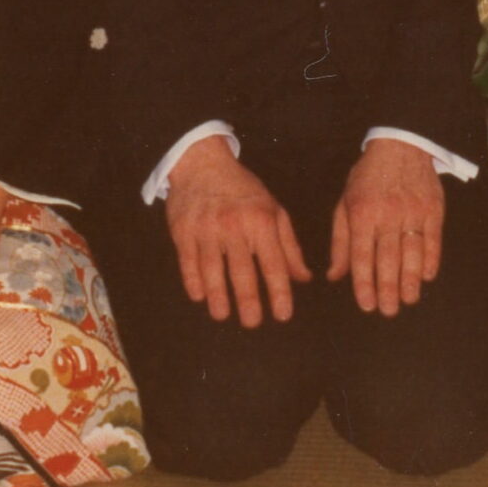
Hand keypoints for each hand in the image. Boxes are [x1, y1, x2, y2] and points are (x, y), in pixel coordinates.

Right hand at [165, 135, 310, 326]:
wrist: (202, 163)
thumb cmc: (243, 190)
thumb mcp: (273, 210)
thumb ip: (289, 246)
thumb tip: (304, 278)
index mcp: (262, 221)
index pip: (273, 263)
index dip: (280, 292)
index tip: (283, 315)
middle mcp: (234, 226)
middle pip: (242, 271)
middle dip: (249, 301)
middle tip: (253, 323)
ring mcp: (207, 229)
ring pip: (212, 270)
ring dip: (218, 296)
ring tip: (222, 315)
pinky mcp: (183, 231)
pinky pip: (188, 262)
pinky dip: (193, 281)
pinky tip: (199, 296)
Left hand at [328, 138, 444, 315]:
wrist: (401, 144)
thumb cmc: (368, 178)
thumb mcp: (345, 204)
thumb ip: (340, 242)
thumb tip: (335, 276)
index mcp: (362, 213)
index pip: (362, 255)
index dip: (364, 282)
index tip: (367, 304)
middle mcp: (388, 213)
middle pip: (388, 258)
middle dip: (388, 288)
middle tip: (388, 310)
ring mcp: (413, 211)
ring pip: (413, 253)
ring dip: (411, 280)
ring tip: (408, 300)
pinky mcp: (433, 208)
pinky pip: (434, 240)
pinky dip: (431, 260)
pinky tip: (427, 277)